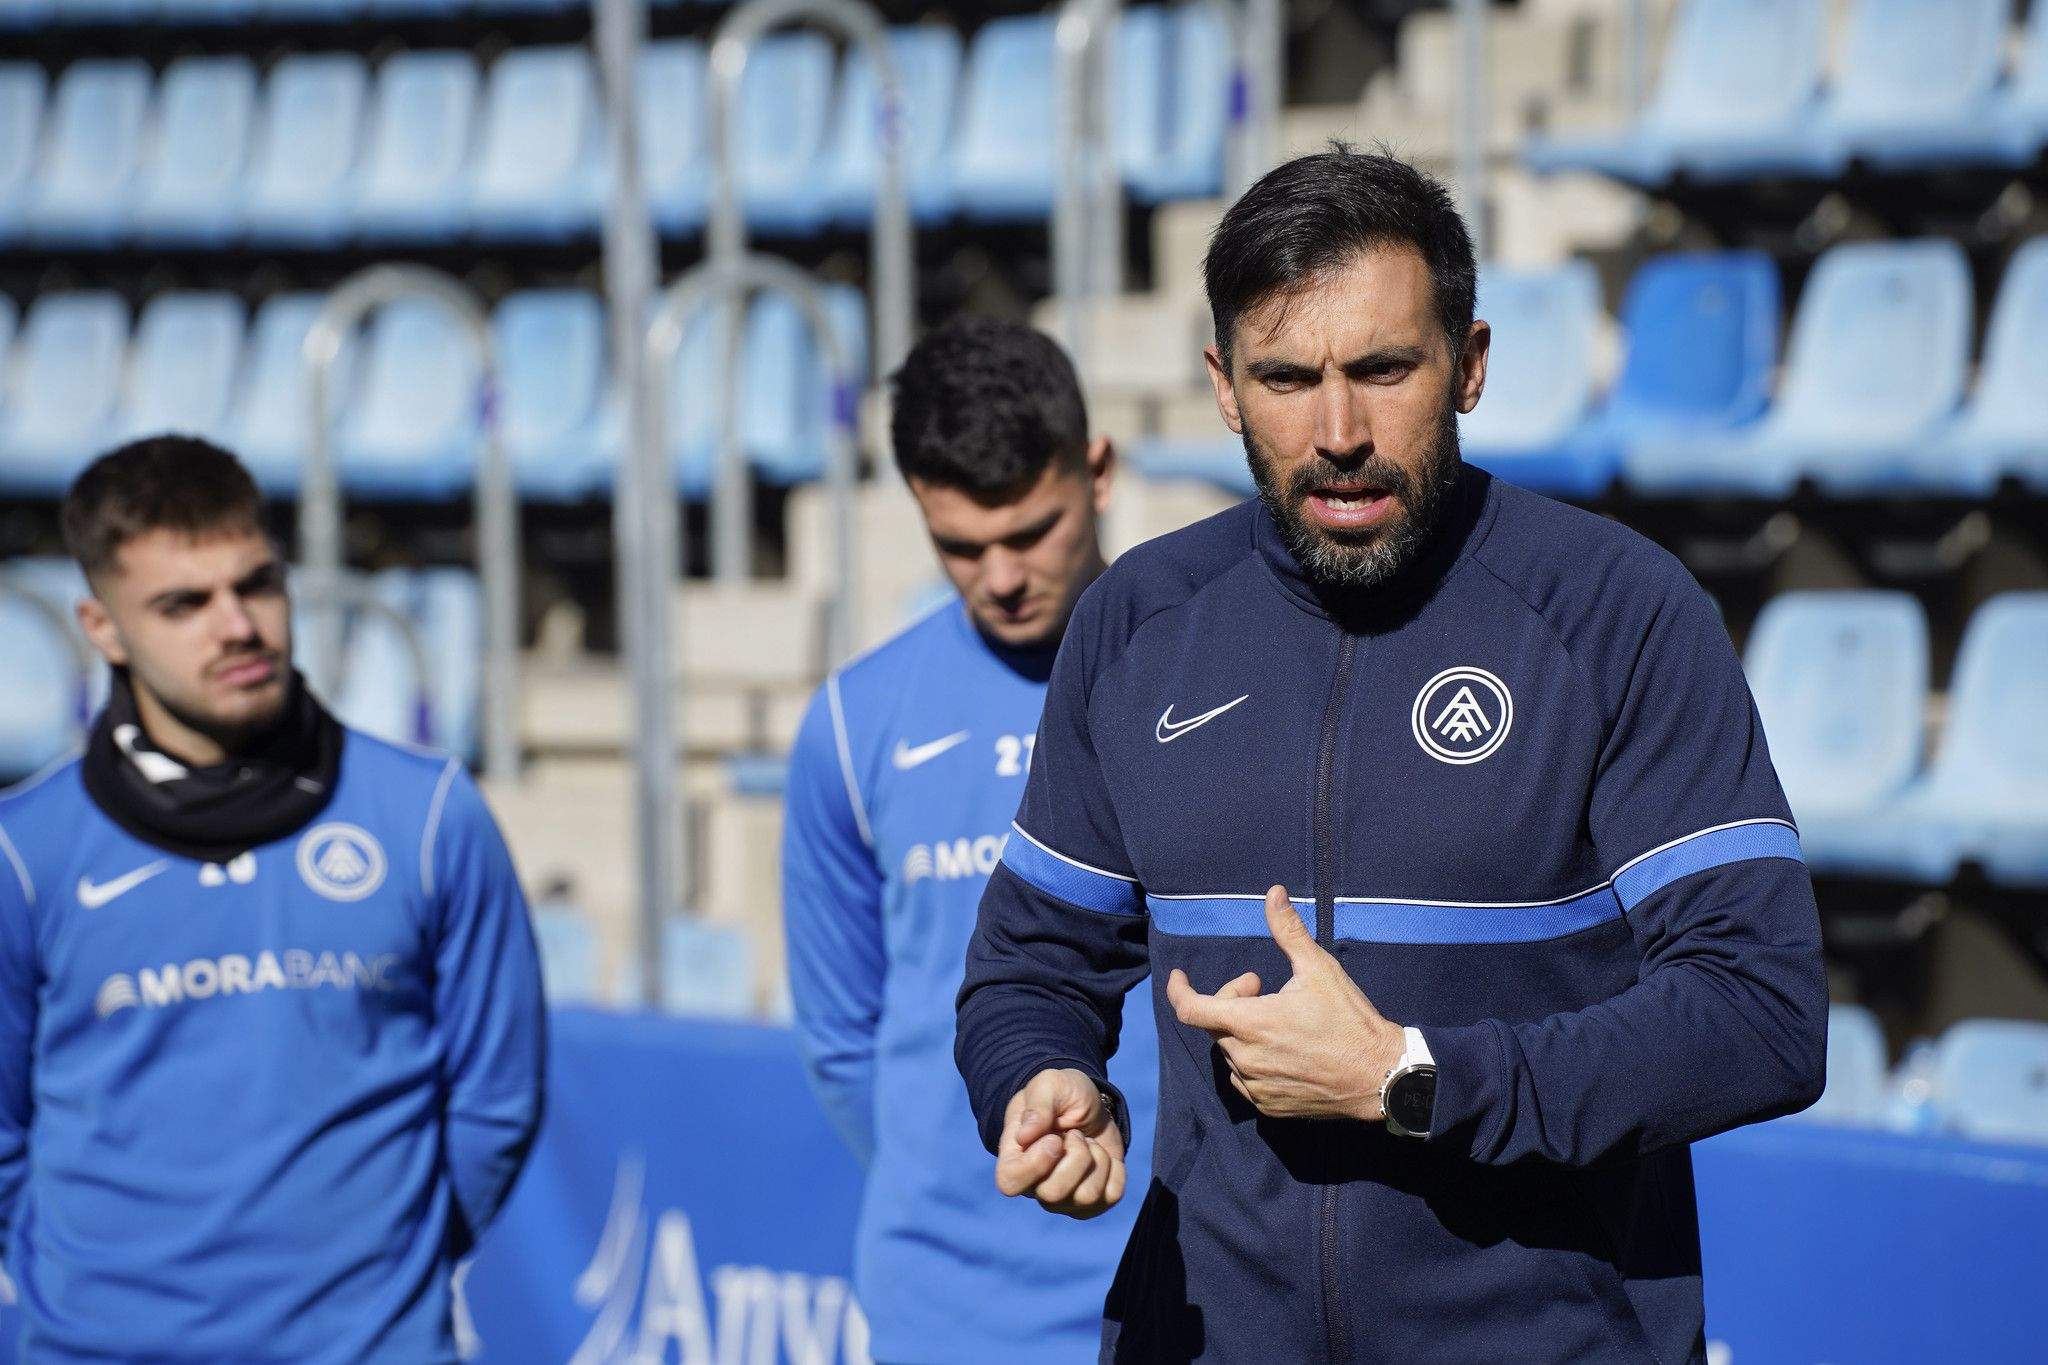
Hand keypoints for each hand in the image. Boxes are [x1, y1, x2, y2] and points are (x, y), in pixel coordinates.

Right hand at [994, 1067, 1126, 1218]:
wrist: (1092, 1106)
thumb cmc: (1063, 1095)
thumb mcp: (1049, 1085)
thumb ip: (1037, 1105)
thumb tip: (1024, 1137)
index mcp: (1014, 1158)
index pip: (1010, 1182)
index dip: (1036, 1162)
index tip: (1054, 1137)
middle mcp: (1035, 1186)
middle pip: (1053, 1195)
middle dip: (1075, 1157)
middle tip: (1075, 1135)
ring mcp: (1064, 1199)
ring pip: (1086, 1197)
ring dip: (1096, 1159)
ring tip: (1088, 1142)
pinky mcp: (1093, 1202)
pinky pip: (1111, 1196)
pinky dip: (1115, 1169)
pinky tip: (1103, 1155)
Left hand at [1166, 885, 1405, 1121]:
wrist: (1379, 1074)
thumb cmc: (1349, 1019)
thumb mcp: (1318, 968)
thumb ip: (1288, 931)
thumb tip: (1273, 893)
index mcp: (1250, 1023)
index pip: (1190, 1009)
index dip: (1178, 990)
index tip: (1179, 977)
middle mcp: (1245, 1058)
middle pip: (1215, 1024)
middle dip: (1231, 1000)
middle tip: (1260, 988)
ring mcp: (1255, 1086)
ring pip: (1229, 1051)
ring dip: (1241, 1031)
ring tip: (1277, 1020)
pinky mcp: (1268, 1106)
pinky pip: (1244, 1079)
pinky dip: (1252, 1059)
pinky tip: (1281, 1049)